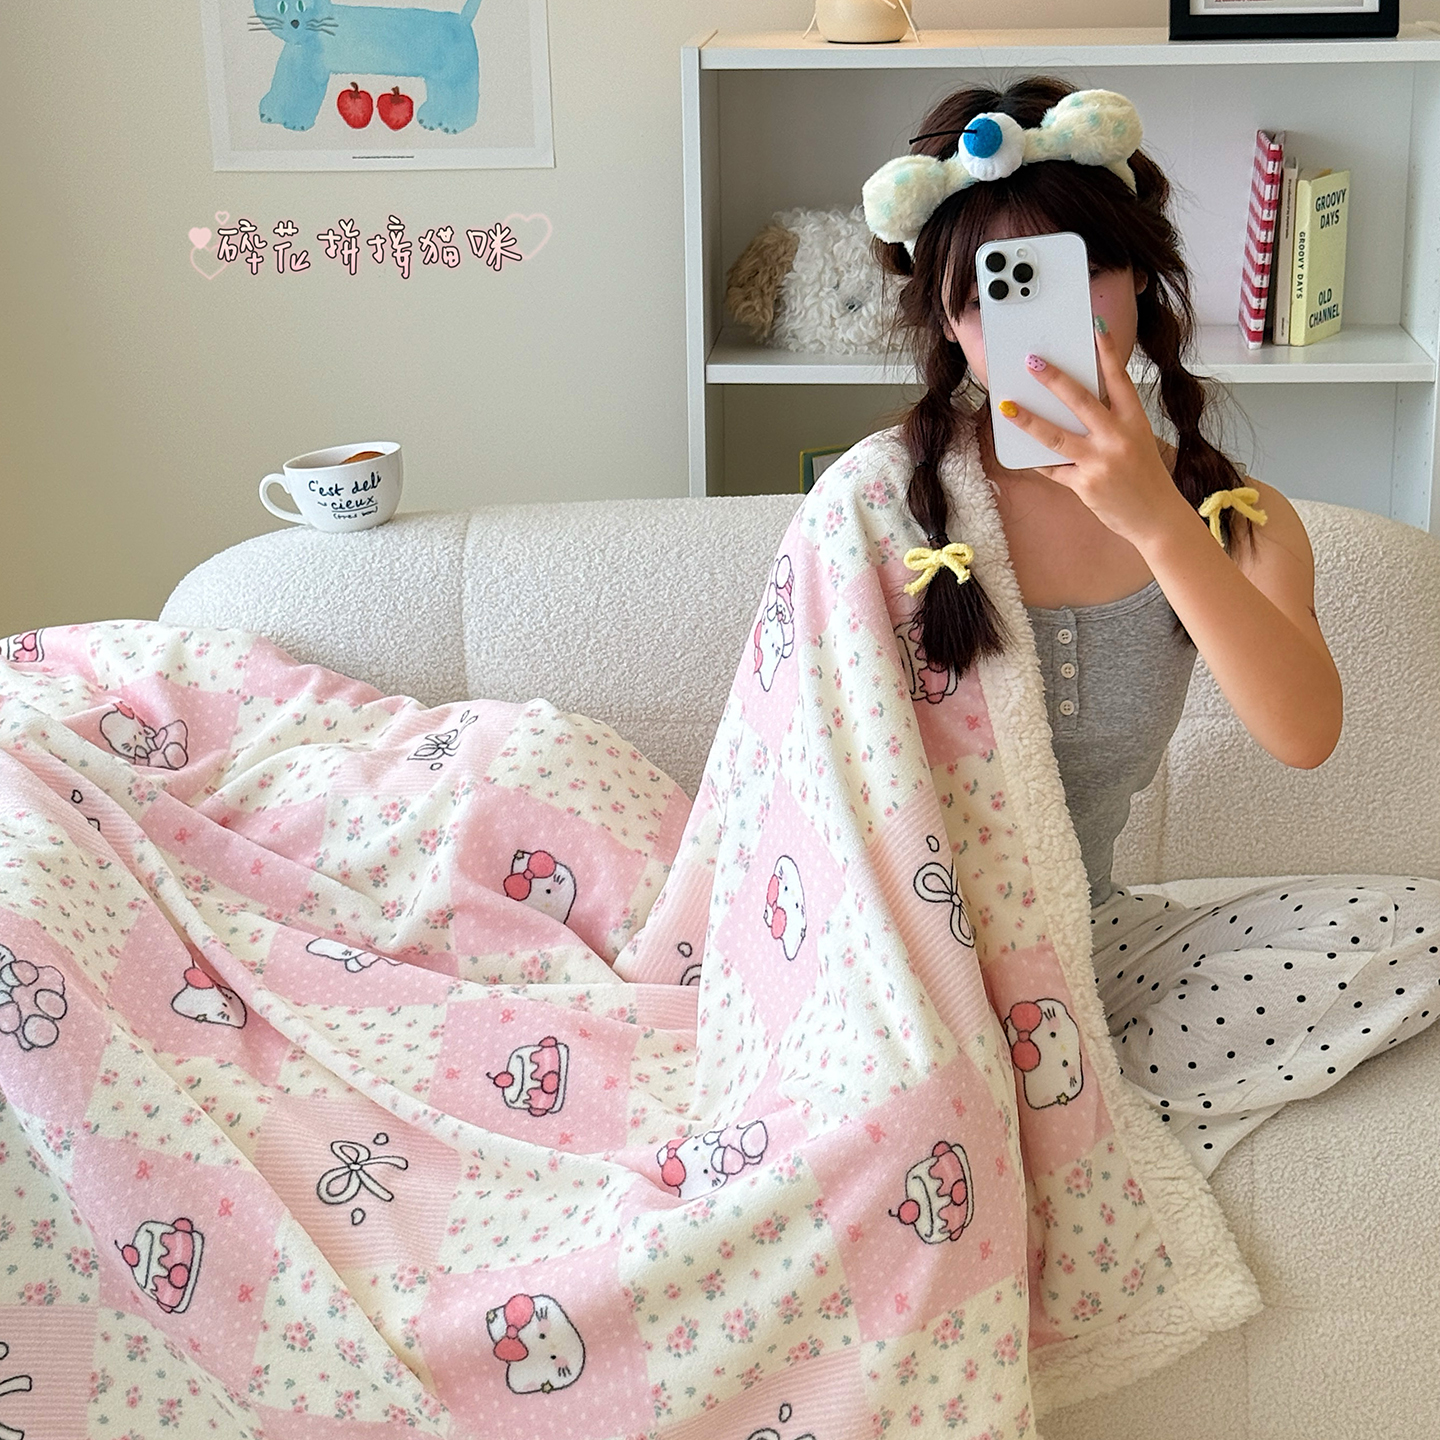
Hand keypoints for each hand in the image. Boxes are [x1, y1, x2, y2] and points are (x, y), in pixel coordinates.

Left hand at [995, 322, 1188, 549]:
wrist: (1156, 518)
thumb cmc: (1144, 477)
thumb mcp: (1136, 441)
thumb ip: (1110, 423)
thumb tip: (1071, 406)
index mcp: (1135, 422)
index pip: (1119, 380)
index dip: (1107, 352)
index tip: (1095, 327)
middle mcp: (1118, 438)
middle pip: (1080, 401)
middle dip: (1053, 379)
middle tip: (1032, 361)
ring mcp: (1100, 462)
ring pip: (1056, 436)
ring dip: (1028, 420)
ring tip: (1007, 408)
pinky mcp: (1085, 485)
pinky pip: (1053, 469)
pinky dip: (1037, 460)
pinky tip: (1020, 450)